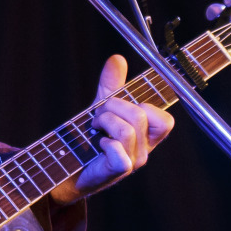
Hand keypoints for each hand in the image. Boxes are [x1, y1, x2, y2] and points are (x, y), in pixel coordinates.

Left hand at [50, 54, 174, 204]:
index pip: (165, 120)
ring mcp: (133, 162)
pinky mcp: (117, 171)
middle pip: (140, 115)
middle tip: (98, 117)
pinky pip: (118, 150)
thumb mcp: (101, 109)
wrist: (65, 170)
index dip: (144, 105)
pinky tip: (97, 145)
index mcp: (146, 136)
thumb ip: (111, 86)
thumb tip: (117, 58)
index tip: (122, 105)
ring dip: (104, 122)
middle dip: (112, 107)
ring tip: (94, 128)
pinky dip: (104, 142)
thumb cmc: (87, 140)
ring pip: (127, 130)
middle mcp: (144, 150)